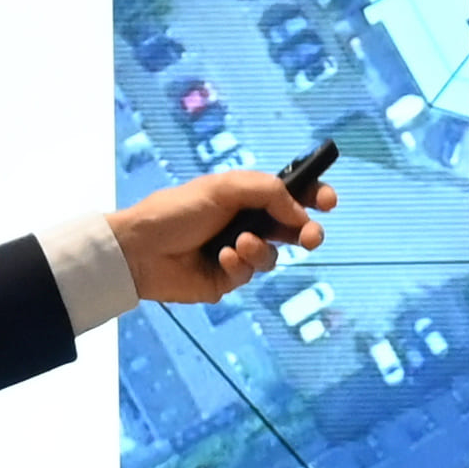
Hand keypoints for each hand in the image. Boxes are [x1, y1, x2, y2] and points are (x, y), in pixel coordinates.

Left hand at [114, 162, 332, 305]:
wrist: (140, 249)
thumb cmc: (175, 211)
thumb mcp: (223, 188)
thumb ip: (267, 192)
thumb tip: (298, 211)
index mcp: (245, 198)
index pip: (289, 196)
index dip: (312, 197)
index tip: (328, 201)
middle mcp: (245, 225)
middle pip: (291, 230)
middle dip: (307, 232)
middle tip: (311, 237)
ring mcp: (236, 254)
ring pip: (272, 257)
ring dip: (261, 250)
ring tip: (240, 244)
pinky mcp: (226, 280)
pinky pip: (248, 275)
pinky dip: (239, 264)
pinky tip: (221, 258)